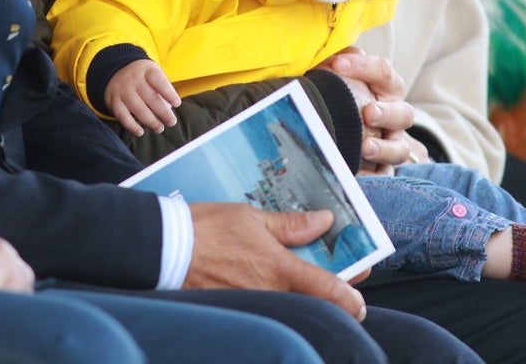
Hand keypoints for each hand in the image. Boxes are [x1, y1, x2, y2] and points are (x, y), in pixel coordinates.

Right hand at [106, 60, 181, 135]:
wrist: (116, 71)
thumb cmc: (142, 76)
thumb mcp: (153, 74)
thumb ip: (162, 89)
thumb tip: (169, 108)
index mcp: (147, 70)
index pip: (159, 81)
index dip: (169, 93)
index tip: (177, 104)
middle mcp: (134, 79)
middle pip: (150, 97)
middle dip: (163, 112)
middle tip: (172, 122)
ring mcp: (123, 90)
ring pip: (138, 108)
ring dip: (151, 121)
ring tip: (160, 128)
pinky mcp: (114, 101)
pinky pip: (123, 116)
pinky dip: (132, 126)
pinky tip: (141, 132)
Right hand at [186, 203, 366, 320]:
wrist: (164, 249)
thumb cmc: (206, 229)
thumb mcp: (251, 216)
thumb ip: (290, 224)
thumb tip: (323, 221)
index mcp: (279, 269)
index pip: (328, 291)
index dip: (351, 297)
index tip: (360, 297)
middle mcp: (270, 294)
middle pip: (314, 303)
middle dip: (331, 294)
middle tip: (340, 279)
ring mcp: (254, 305)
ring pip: (291, 306)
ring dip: (303, 294)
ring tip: (305, 276)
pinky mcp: (237, 309)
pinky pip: (266, 306)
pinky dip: (276, 297)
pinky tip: (272, 282)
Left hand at [320, 48, 420, 171]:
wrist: (364, 127)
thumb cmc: (350, 93)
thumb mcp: (345, 74)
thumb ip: (339, 62)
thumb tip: (325, 55)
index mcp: (387, 86)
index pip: (383, 71)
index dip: (363, 66)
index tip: (336, 64)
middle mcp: (395, 114)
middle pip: (403, 113)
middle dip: (386, 113)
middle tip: (368, 113)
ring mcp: (393, 142)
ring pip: (399, 149)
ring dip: (384, 148)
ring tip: (365, 147)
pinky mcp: (385, 168)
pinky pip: (385, 176)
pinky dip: (375, 178)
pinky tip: (360, 176)